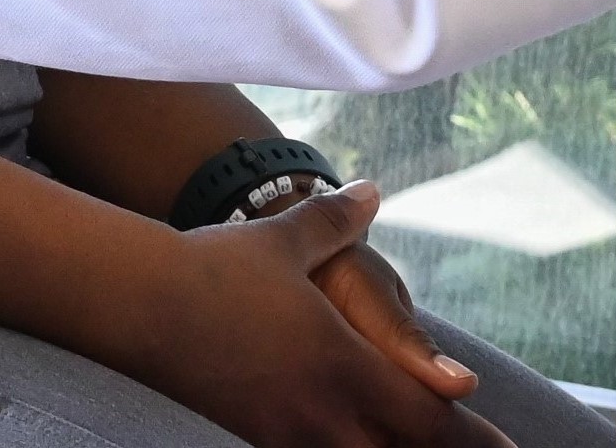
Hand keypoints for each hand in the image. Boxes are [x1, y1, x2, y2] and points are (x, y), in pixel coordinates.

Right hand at [128, 188, 505, 447]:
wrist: (143, 307)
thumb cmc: (220, 269)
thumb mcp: (287, 239)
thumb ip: (338, 220)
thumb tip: (372, 192)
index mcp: (343, 366)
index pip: (427, 421)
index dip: (471, 439)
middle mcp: (322, 415)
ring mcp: (287, 436)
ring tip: (421, 443)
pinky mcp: (256, 439)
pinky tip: (355, 440)